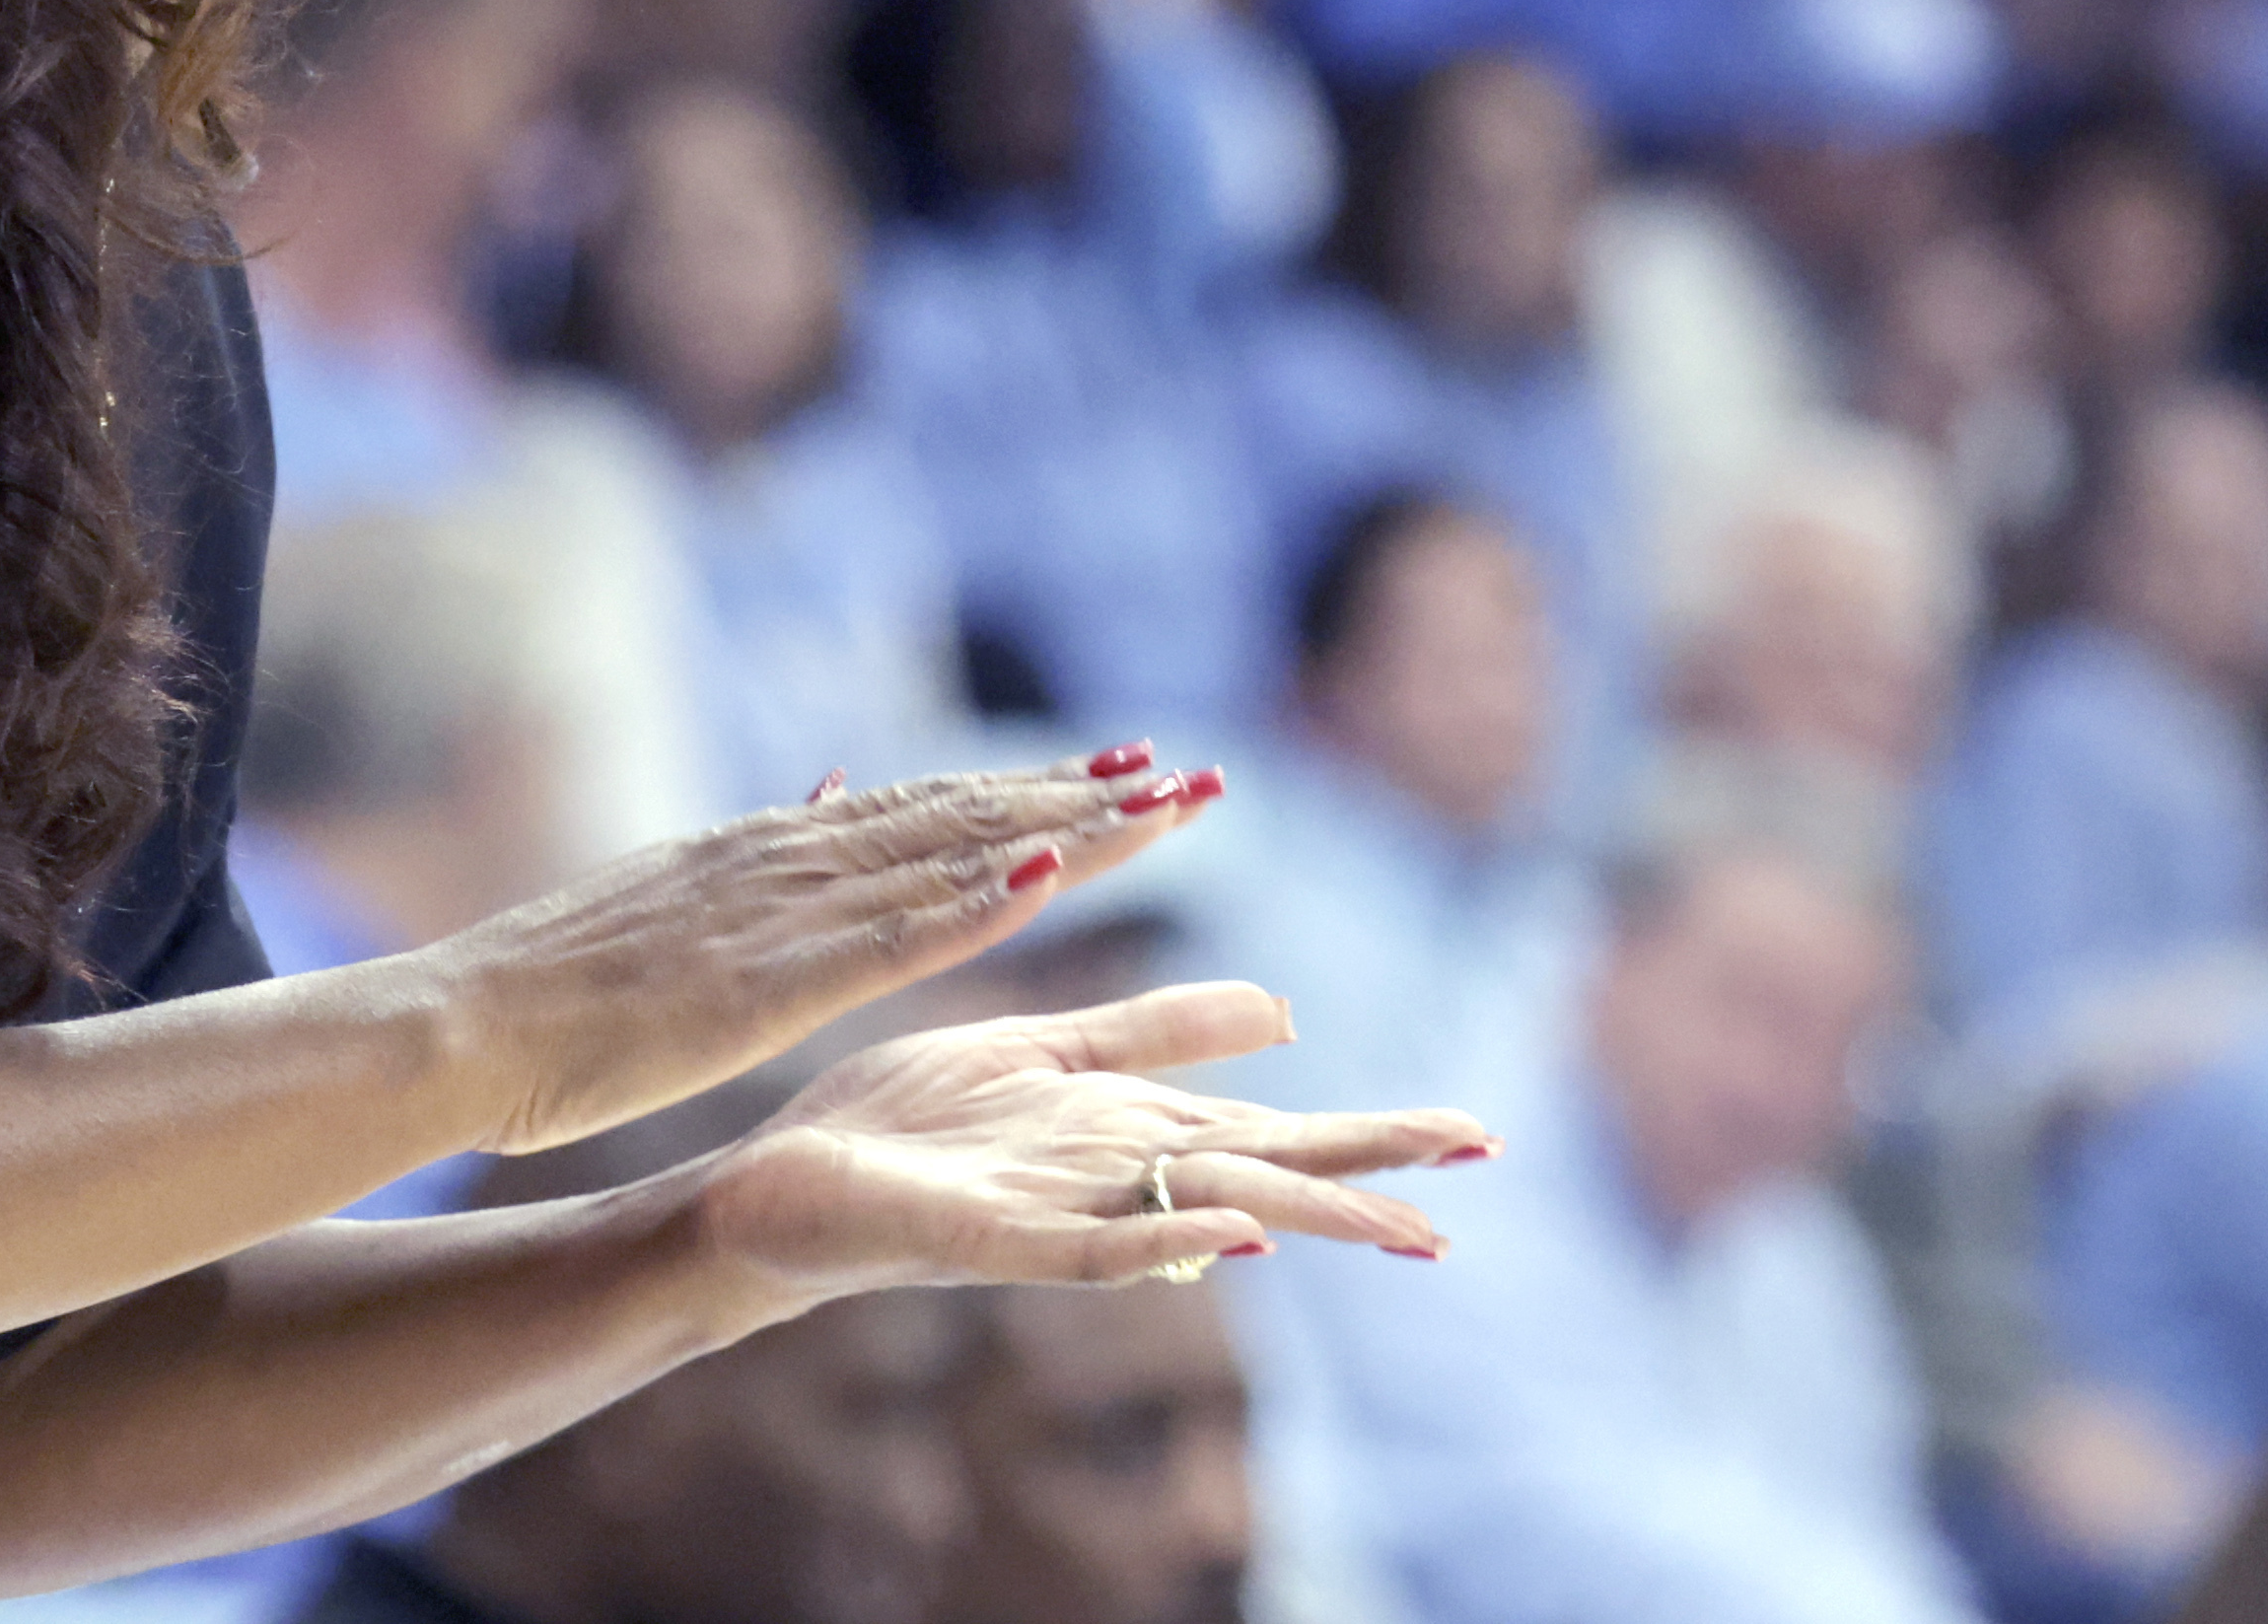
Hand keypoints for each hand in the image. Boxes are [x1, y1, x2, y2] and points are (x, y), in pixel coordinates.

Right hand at [424, 750, 1225, 1154]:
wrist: (462, 1021)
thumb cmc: (547, 990)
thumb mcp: (666, 904)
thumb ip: (757, 855)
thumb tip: (835, 788)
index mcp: (763, 849)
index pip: (925, 806)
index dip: (1032, 786)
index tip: (1126, 767)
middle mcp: (786, 857)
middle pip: (965, 813)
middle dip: (1086, 794)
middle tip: (1194, 775)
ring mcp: (778, 912)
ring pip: (950, 854)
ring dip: (1065, 827)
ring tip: (1165, 806)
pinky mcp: (766, 979)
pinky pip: (892, 934)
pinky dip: (974, 898)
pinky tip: (1048, 874)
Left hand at [689, 981, 1495, 1301]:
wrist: (788, 1173)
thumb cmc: (912, 1120)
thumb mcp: (1049, 1050)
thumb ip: (1158, 1032)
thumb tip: (1285, 1013)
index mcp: (1127, 1126)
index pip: (1272, 1126)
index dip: (1370, 1129)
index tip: (1475, 1132)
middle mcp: (1113, 1175)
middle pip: (1264, 1169)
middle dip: (1370, 1175)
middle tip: (1479, 1173)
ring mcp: (1062, 1210)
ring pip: (1202, 1211)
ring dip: (1301, 1214)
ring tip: (1406, 1226)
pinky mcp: (992, 1239)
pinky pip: (1090, 1253)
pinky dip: (1163, 1247)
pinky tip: (1232, 1240)